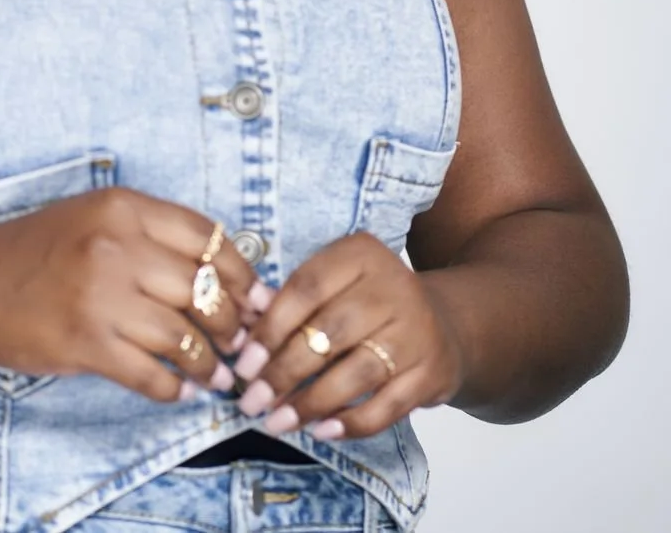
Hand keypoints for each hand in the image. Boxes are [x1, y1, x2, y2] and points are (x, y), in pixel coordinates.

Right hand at [0, 188, 258, 401]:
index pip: (209, 238)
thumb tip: (225, 275)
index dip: (242, 273)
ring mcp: (100, 296)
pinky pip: (152, 374)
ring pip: (184, 337)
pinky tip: (180, 389)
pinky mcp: (86, 344)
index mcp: (123, 207)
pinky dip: (174, 388)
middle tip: (237, 341)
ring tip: (215, 373)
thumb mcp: (95, 217)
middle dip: (231, 323)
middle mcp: (115, 246)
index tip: (256, 298)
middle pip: (204, 290)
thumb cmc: (37, 250)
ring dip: (209, 363)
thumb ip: (154, 237)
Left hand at [229, 232, 466, 440]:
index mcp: (361, 254)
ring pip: (357, 372)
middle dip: (284, 371)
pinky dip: (352, 423)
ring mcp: (417, 330)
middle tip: (252, 400)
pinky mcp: (432, 372)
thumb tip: (242, 334)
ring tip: (277, 422)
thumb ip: (292, 302)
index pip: (307, 288)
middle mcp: (394, 286)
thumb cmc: (368, 301)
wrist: (443, 321)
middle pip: (330, 332)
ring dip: (311, 403)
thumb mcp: (335, 282)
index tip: (243, 364)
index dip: (270, 328)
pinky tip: (321, 431)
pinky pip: (387, 406)